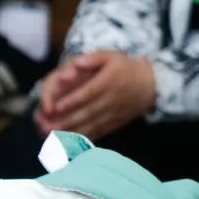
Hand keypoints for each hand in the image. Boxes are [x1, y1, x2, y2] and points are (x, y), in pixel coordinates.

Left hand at [34, 51, 156, 140]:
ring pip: (91, 124)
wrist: (151, 84)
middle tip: (47, 126)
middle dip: (66, 120)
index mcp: (110, 81)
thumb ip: (93, 58)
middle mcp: (112, 99)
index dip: (72, 100)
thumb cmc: (126, 68)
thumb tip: (76, 63)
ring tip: (53, 136)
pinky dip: (83, 138)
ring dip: (72, 132)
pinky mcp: (115, 123)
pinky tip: (69, 142)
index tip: (55, 107)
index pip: (88, 92)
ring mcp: (114, 113)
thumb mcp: (112, 56)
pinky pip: (98, 132)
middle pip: (87, 111)